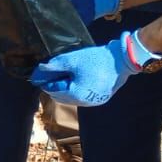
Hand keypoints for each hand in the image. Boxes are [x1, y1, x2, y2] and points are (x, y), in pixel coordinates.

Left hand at [29, 31, 156, 105]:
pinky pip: (82, 97)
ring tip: (64, 77)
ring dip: (65, 90)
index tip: (40, 74)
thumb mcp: (73, 59)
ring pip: (71, 99)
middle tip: (52, 75)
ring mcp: (93, 102)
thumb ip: (55, 65)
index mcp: (75, 94)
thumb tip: (41, 68)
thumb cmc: (97, 60)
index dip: (45, 81)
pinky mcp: (100, 99)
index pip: (53, 90)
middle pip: (60, 97)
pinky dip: (76, 91)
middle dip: (54, 86)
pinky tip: (76, 81)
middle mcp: (83, 102)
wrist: (122, 61)